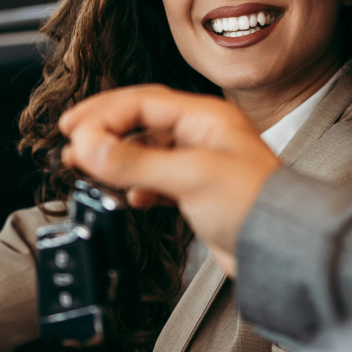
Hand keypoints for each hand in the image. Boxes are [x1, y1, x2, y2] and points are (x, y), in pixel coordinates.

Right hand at [59, 85, 280, 275]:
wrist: (280, 249)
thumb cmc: (255, 205)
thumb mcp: (189, 177)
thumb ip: (135, 162)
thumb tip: (88, 148)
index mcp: (205, 117)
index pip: (141, 102)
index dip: (103, 113)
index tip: (74, 131)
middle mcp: (202, 134)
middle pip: (140, 120)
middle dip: (103, 129)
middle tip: (71, 139)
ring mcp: (200, 161)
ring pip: (146, 149)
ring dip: (115, 157)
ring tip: (87, 166)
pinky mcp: (198, 191)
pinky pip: (157, 177)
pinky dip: (137, 184)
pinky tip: (130, 196)